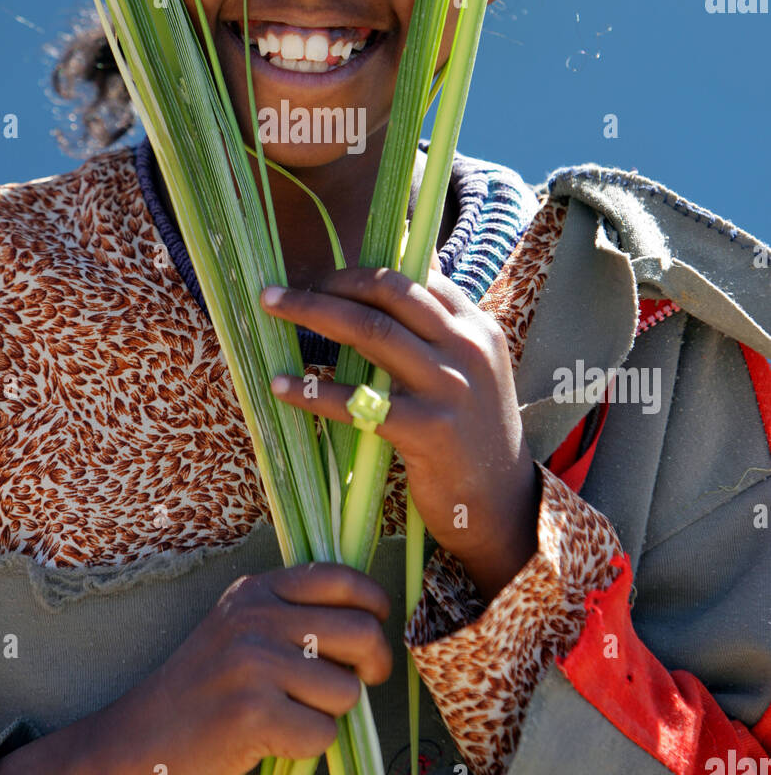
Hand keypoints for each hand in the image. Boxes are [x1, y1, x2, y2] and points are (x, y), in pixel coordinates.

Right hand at [78, 562, 391, 774]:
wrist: (142, 737)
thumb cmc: (205, 686)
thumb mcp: (239, 625)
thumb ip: (292, 612)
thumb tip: (370, 619)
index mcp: (256, 590)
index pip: (340, 579)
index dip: (373, 603)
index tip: (377, 625)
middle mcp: (256, 618)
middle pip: (361, 633)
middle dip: (374, 664)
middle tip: (361, 681)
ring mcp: (254, 664)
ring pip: (347, 691)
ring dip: (329, 712)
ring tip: (290, 712)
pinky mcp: (254, 713)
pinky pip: (322, 733)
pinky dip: (307, 744)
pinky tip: (272, 738)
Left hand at [260, 254, 540, 602]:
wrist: (502, 504)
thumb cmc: (473, 434)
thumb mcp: (471, 370)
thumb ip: (439, 329)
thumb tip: (398, 279)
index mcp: (476, 328)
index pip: (417, 275)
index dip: (363, 270)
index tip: (323, 275)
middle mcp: (467, 348)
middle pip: (389, 293)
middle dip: (331, 283)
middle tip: (284, 291)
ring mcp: (450, 388)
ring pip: (371, 333)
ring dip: (312, 313)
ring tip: (272, 308)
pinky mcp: (429, 431)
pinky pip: (359, 402)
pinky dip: (314, 391)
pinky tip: (282, 386)